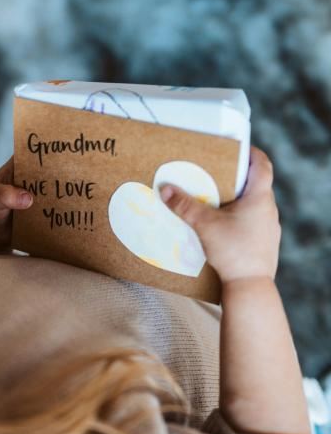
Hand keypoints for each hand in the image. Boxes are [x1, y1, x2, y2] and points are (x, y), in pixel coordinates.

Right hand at [159, 146, 280, 283]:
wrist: (250, 285)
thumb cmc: (232, 251)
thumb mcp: (204, 225)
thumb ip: (184, 206)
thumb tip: (165, 189)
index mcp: (259, 197)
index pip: (262, 165)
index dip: (251, 153)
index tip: (237, 148)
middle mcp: (268, 209)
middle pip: (255, 184)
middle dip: (235, 178)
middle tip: (215, 174)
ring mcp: (268, 227)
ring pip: (252, 205)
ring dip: (235, 200)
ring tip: (214, 201)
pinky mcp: (264, 242)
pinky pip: (251, 222)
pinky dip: (237, 218)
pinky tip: (221, 227)